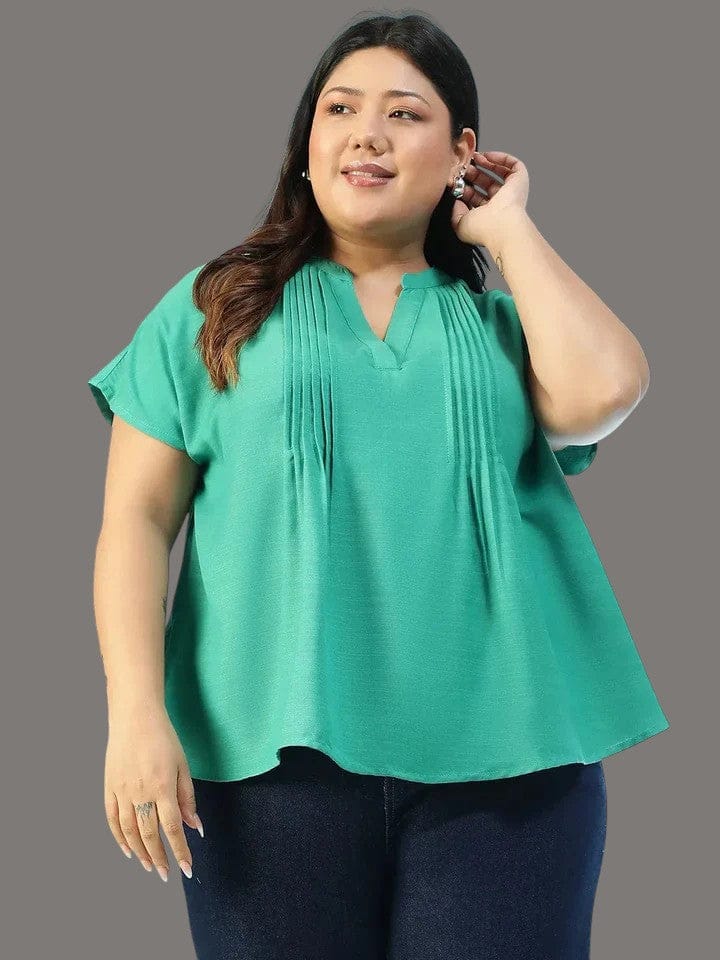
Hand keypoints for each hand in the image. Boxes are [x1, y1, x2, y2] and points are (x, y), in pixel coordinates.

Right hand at [104, 708, 202, 881]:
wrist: (135, 717)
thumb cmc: (164, 739)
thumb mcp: (182, 765)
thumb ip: (187, 798)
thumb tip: (195, 827)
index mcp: (163, 787)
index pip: (173, 828)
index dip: (180, 851)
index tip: (187, 869)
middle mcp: (141, 793)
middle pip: (150, 834)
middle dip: (159, 857)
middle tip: (165, 874)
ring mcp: (122, 791)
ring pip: (130, 831)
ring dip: (140, 852)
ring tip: (149, 866)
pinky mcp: (109, 788)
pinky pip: (112, 820)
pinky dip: (120, 838)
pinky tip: (128, 850)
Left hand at [449, 150, 529, 248]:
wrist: (501, 226)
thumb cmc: (484, 229)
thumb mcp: (460, 223)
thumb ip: (455, 211)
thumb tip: (456, 200)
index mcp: (487, 214)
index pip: (475, 197)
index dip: (465, 187)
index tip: (455, 180)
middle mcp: (499, 203)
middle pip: (485, 182)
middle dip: (473, 173)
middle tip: (462, 167)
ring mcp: (510, 191)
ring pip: (499, 173)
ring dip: (485, 163)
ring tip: (473, 158)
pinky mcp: (520, 180)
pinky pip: (513, 164)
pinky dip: (501, 158)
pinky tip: (487, 156)